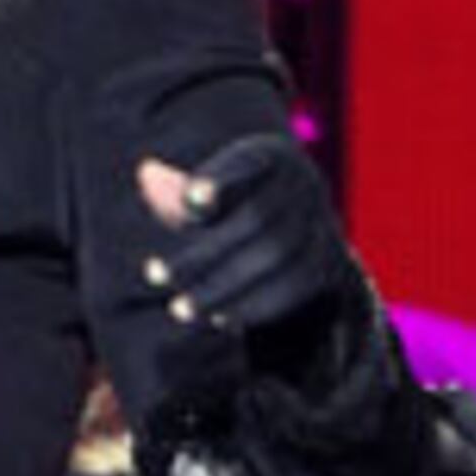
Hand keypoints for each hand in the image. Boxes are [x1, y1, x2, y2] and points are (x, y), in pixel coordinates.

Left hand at [136, 132, 349, 338]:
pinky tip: (217, 318)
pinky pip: (292, 288)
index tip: (191, 198)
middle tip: (154, 276)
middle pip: (256, 219)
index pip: (249, 163)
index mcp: (270, 156)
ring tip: (179, 308)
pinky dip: (251, 306)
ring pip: (274, 257)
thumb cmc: (231, 204)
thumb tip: (148, 174)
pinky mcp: (327, 264)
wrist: (293, 230)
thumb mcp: (205, 190)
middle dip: (202, 254)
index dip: (223, 179)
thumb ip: (177, 190)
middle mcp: (303, 184)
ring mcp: (321, 224)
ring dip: (223, 288)